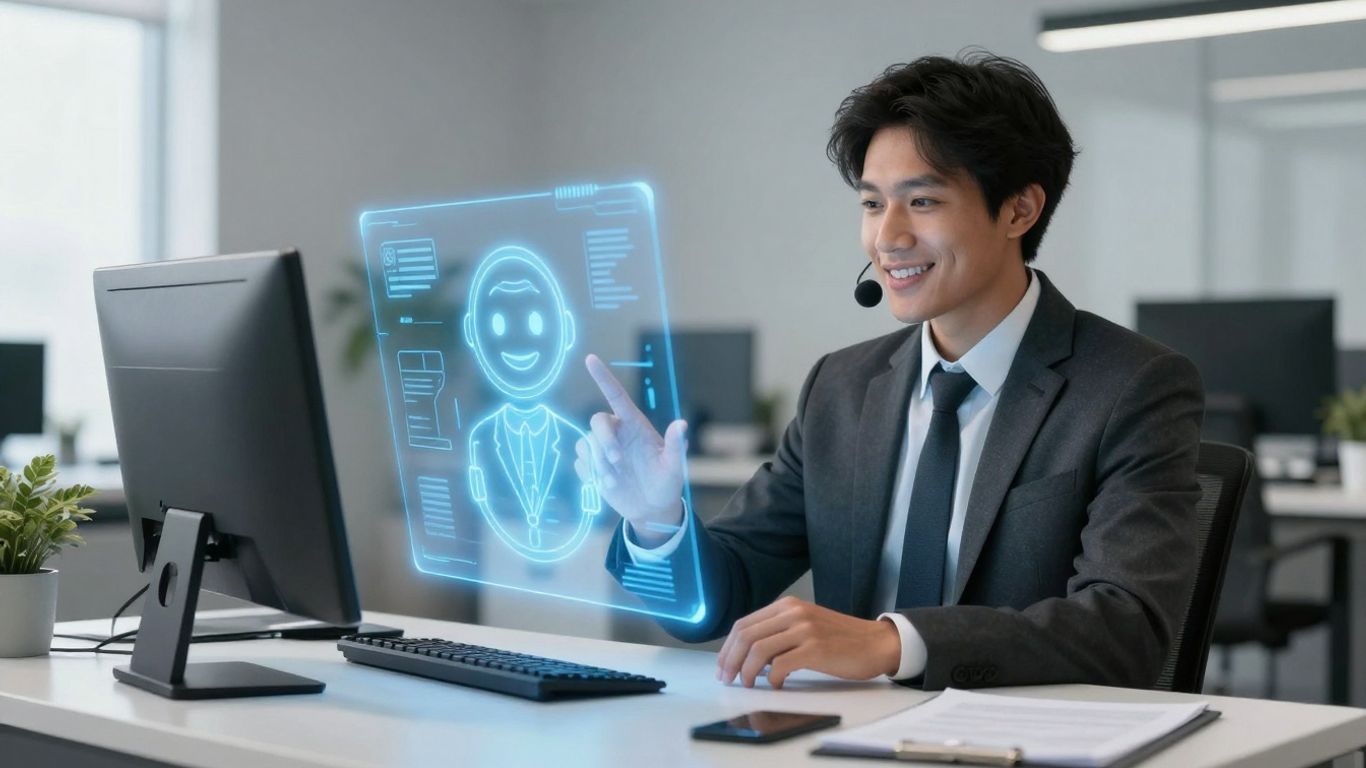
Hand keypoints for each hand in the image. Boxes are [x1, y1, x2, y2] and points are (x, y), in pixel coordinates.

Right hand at [574, 354, 687, 542]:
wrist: (652, 508)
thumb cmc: (667, 482)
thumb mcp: (674, 466)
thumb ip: (676, 445)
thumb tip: (682, 424)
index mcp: (635, 424)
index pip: (616, 395)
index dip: (602, 377)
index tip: (590, 359)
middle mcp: (617, 433)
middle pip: (597, 421)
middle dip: (603, 441)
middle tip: (616, 463)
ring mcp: (602, 449)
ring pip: (586, 445)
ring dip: (598, 464)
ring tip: (613, 482)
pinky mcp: (592, 467)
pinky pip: (580, 463)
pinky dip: (590, 475)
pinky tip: (606, 485)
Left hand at [716, 596, 900, 688]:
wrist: (876, 643)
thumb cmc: (840, 640)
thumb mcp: (805, 626)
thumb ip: (779, 634)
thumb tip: (748, 657)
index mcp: (787, 606)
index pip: (744, 624)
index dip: (727, 648)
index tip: (722, 667)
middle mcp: (793, 613)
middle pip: (746, 636)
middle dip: (730, 661)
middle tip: (727, 679)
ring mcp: (805, 629)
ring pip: (758, 650)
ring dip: (746, 672)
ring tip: (748, 684)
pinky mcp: (816, 648)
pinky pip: (780, 665)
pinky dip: (772, 679)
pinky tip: (776, 685)